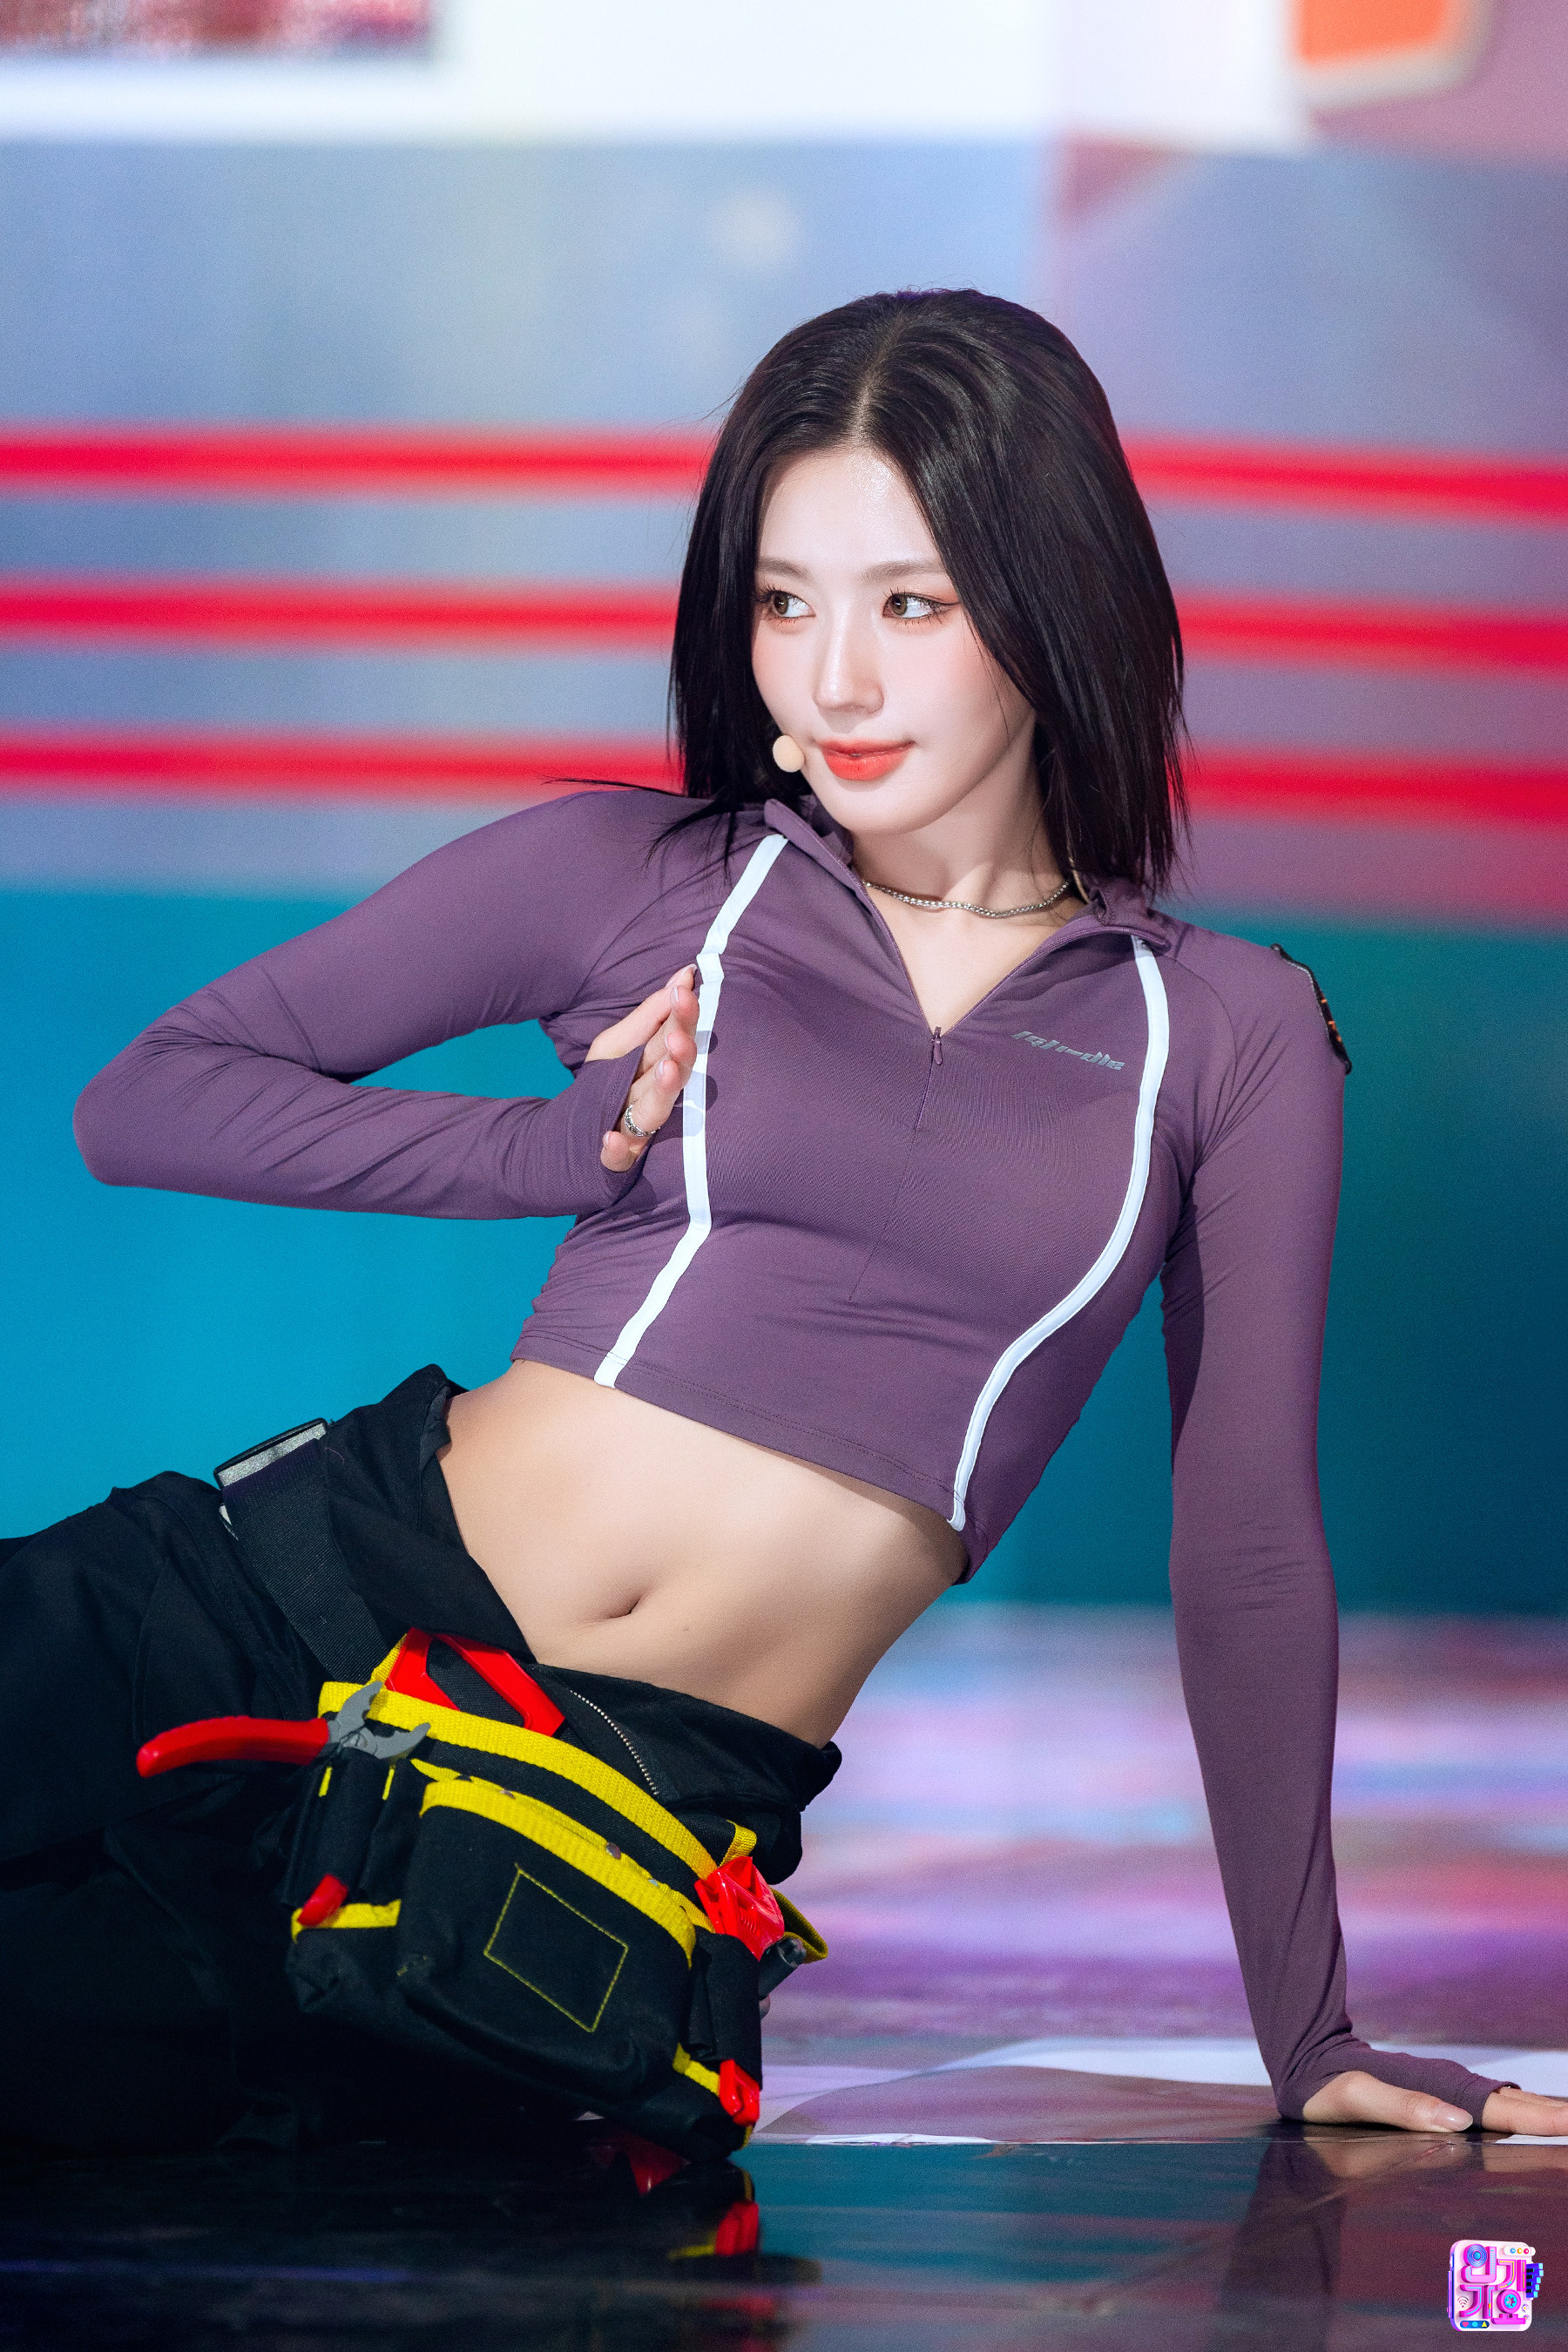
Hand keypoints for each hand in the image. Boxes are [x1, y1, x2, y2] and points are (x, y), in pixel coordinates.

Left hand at [588, 966, 699, 1172]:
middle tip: (681, 1034)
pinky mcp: (614, 1160)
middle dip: (679, 1054)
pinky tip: (610, 1139)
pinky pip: (617, 1158)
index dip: (682, 1016)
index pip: (675, 1039)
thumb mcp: (618, 1045)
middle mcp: (651, 1099)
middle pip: (671, 1074)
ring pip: (654, 1112)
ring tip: (666, 1069)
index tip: (685, 988)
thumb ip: (651, 1014)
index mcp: (656, 1069)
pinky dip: (616, 1150)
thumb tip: (684, 974)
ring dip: (662, 1092)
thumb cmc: (604, 1087)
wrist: (563, 1141)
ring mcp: (635, 1131)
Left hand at [1302, 2069, 1567, 2135]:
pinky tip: (1533, 2120)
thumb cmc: (1327, 2087)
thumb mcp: (1357, 2097)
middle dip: (1554, 2114)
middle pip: (1514, 2105)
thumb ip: (1402, 2107)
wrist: (1305, 2066)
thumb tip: (1458, 2120)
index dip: (1540, 2118)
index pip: (1501, 2111)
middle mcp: (1448, 2092)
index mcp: (1439, 2092)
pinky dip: (1520, 2114)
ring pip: (1506, 2104)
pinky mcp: (1437, 2102)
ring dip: (1542, 2112)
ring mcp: (1446, 2096)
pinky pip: (1489, 2109)